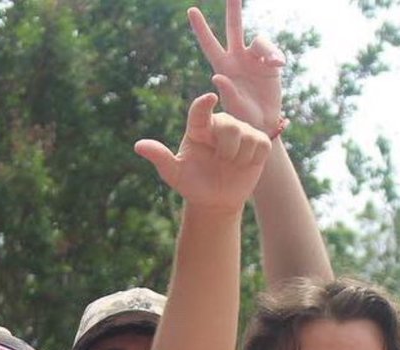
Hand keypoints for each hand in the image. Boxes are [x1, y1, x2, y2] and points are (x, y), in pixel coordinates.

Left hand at [135, 93, 269, 211]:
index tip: (209, 99)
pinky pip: (261, 145)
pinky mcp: (258, 141)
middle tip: (220, 161)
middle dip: (226, 148)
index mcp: (198, 127)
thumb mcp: (175, 174)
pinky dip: (252, 159)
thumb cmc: (193, 184)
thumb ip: (160, 158)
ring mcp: (241, 131)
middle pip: (229, 125)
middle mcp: (220, 124)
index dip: (204, 104)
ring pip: (247, 136)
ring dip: (239, 157)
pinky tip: (244, 164)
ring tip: (231, 164)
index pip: (200, 111)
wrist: (215, 200)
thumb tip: (138, 146)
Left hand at [188, 0, 283, 133]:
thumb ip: (227, 92)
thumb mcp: (234, 109)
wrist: (263, 126)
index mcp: (223, 67)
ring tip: (275, 63)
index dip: (201, 29)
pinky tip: (278, 66)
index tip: (191, 10)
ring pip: (260, 41)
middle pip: (234, 28)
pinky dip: (276, 56)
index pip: (210, 45)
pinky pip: (274, 53)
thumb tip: (217, 75)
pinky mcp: (270, 65)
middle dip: (233, 9)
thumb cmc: (244, 120)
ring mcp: (254, 60)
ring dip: (268, 49)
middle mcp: (238, 59)